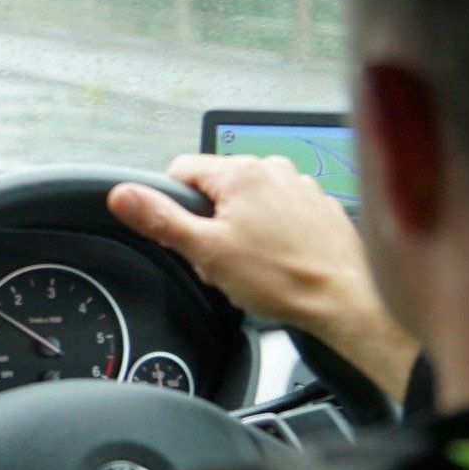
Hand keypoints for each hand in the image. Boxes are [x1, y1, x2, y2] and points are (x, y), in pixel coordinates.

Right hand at [107, 155, 417, 399]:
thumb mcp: (206, 252)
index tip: (185, 236)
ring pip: (248, 203)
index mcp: (240, 172)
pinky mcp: (319, 206)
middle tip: (221, 262)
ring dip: (240, 230)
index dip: (173, 207)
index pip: (181, 171)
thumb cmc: (284, 278)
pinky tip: (279, 262)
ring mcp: (300, 186)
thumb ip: (160, 218)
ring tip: (253, 266)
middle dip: (210, 225)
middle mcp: (272, 169)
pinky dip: (273, 234)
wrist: (346, 300)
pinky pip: (280, 212)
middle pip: (216, 190)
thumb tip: (121, 194)